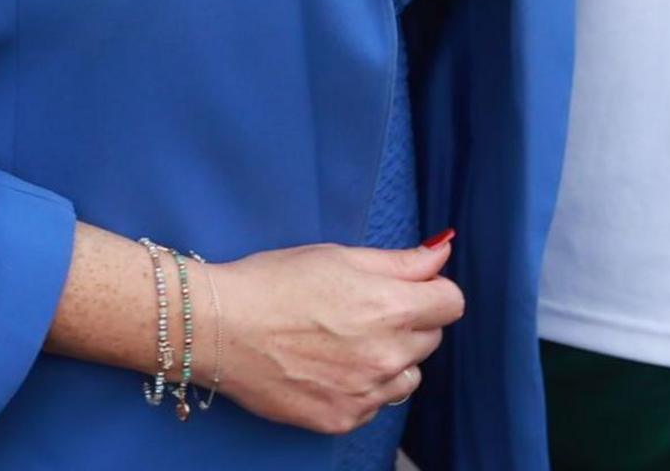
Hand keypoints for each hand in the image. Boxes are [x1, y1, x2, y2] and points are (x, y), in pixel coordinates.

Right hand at [194, 239, 462, 435]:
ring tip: (346, 344)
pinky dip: (362, 388)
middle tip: (362, 312)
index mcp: (390, 306)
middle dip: (408, 323)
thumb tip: (442, 252)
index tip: (407, 289)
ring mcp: (365, 392)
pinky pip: (376, 404)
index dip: (431, 291)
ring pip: (408, 377)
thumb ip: (400, 261)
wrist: (218, 328)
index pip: (451, 303)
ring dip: (390, 361)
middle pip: (430, 339)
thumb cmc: (273, 282)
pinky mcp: (342, 418)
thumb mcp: (338, 256)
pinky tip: (328, 369)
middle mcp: (386, 355)